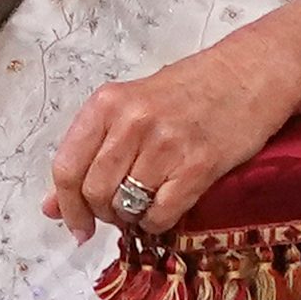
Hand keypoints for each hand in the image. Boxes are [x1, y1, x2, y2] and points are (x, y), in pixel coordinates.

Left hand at [46, 17, 300, 237]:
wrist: (249, 74)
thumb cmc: (189, 90)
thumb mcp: (130, 108)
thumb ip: (90, 152)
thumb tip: (52, 207)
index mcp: (107, 104)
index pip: (67, 167)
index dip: (67, 206)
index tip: (76, 225)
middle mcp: (132, 122)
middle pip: (95, 193)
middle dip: (103, 213)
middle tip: (120, 209)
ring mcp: (165, 145)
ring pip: (126, 208)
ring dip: (132, 217)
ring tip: (146, 203)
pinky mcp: (198, 166)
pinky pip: (161, 215)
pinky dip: (159, 222)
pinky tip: (167, 206)